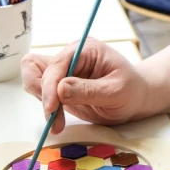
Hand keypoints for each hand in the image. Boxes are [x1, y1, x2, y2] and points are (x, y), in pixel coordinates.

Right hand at [21, 38, 148, 133]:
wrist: (135, 98)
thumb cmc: (131, 91)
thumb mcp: (116, 91)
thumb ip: (88, 90)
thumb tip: (60, 89)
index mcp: (86, 49)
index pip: (58, 63)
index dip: (50, 85)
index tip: (52, 108)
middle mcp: (71, 56)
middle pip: (38, 69)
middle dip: (44, 95)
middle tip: (55, 120)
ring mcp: (64, 70)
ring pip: (34, 78)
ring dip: (41, 100)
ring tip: (58, 120)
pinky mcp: (59, 85)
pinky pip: (40, 90)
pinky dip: (44, 104)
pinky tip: (57, 117)